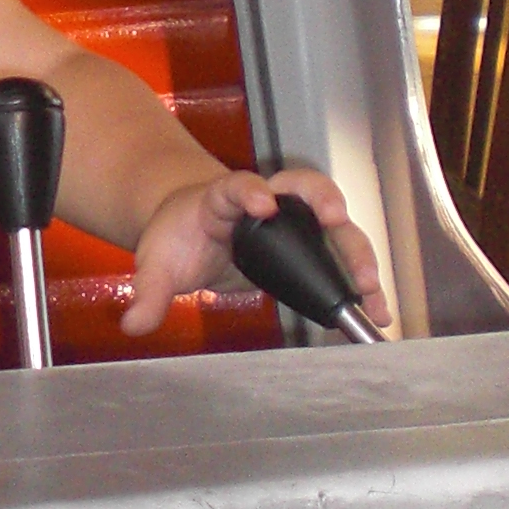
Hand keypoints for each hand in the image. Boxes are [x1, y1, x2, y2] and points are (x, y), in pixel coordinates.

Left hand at [124, 163, 391, 338]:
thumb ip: (148, 293)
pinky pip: (340, 256)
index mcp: (222, 198)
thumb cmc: (178, 239)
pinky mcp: (308, 245)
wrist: (194, 227)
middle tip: (337, 220)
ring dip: (354, 251)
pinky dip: (359, 282)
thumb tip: (132, 323)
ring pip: (333, 225)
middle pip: (302, 189)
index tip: (263, 202)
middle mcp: (266, 200)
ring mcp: (292, 220)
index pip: (237, 185)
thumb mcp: (157, 265)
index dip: (251, 190)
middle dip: (323, 202)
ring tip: (368, 288)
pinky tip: (375, 309)